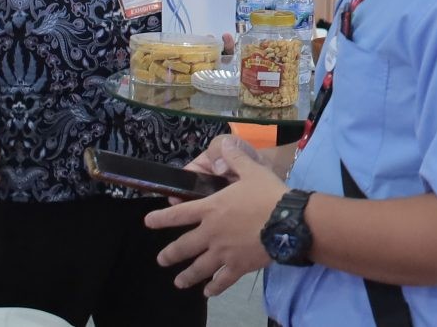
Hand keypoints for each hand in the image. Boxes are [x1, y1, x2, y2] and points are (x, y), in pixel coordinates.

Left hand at [145, 136, 286, 295]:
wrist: (287, 221)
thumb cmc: (268, 194)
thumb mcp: (252, 170)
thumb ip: (235, 158)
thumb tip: (225, 144)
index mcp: (211, 209)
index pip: (179, 214)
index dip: (161, 218)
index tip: (149, 221)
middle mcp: (211, 233)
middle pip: (184, 246)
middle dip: (170, 254)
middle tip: (161, 260)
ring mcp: (223, 253)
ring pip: (199, 268)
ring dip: (186, 275)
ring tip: (178, 281)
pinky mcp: (238, 266)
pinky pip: (222, 280)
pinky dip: (214, 287)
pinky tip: (208, 292)